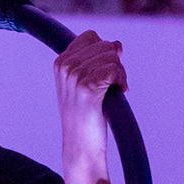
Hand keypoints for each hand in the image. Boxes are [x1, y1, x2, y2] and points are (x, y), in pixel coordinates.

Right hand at [53, 32, 126, 183]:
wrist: (81, 146)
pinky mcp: (88, 88)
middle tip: (111, 85)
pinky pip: (115, 70)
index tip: (103, 73)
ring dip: (120, 74)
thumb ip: (96, 60)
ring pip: (112, 57)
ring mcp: (75, 77)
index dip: (104, 52)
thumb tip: (117, 44)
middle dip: (114, 63)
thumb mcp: (85, 82)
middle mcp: (65, 66)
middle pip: (105, 45)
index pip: (91, 37)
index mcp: (61, 62)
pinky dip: (122, 81)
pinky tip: (120, 92)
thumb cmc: (86, 116)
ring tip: (113, 91)